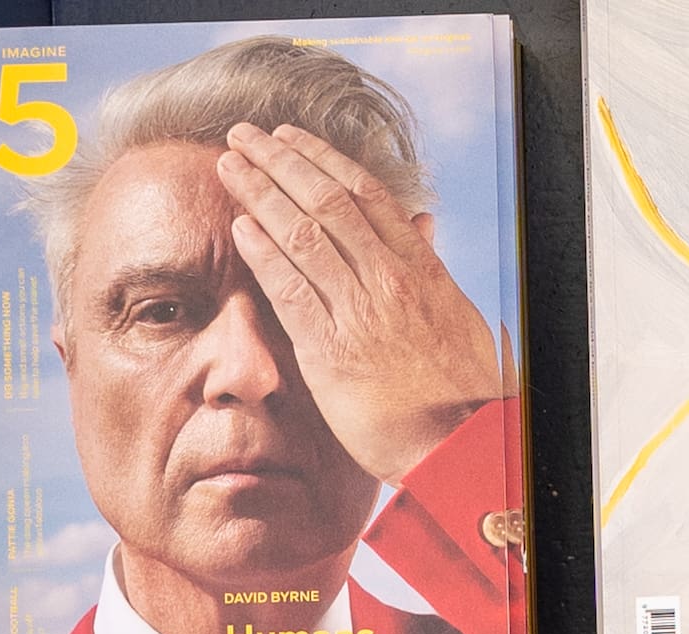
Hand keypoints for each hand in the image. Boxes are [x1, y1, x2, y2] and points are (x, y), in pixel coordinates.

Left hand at [218, 122, 502, 485]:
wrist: (461, 444)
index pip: (364, 192)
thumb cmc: (462, 388)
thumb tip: (422, 224)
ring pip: (303, 233)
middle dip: (278, 161)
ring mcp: (360, 311)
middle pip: (325, 199)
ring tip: (227, 165)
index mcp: (419, 266)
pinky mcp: (332, 351)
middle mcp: (388, 278)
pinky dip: (263, 253)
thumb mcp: (456, 313)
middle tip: (240, 135)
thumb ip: (429, 266)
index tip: (288, 138)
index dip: (320, 157)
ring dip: (259, 192)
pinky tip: (239, 227)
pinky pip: (291, 290)